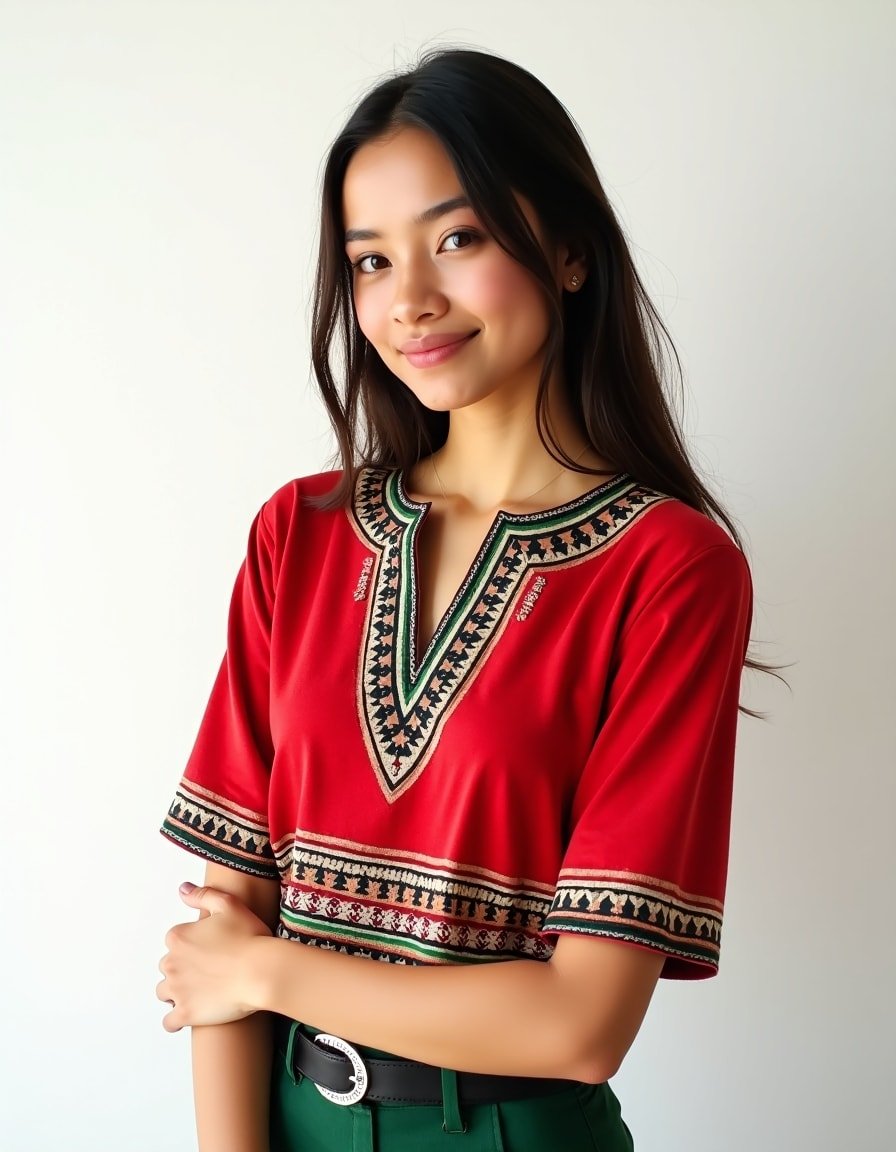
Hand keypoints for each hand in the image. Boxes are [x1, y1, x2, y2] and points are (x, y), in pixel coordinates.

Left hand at [157, 881, 272, 1032]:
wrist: (262, 971)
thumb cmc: (249, 937)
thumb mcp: (229, 904)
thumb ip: (202, 895)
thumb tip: (183, 889)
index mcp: (178, 937)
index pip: (175, 942)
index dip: (192, 946)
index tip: (209, 951)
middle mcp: (171, 963)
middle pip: (168, 968)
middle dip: (183, 970)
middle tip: (208, 971)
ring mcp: (176, 991)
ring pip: (165, 993)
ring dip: (177, 993)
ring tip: (199, 993)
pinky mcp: (185, 1014)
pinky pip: (169, 1022)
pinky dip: (176, 1020)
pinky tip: (189, 1015)